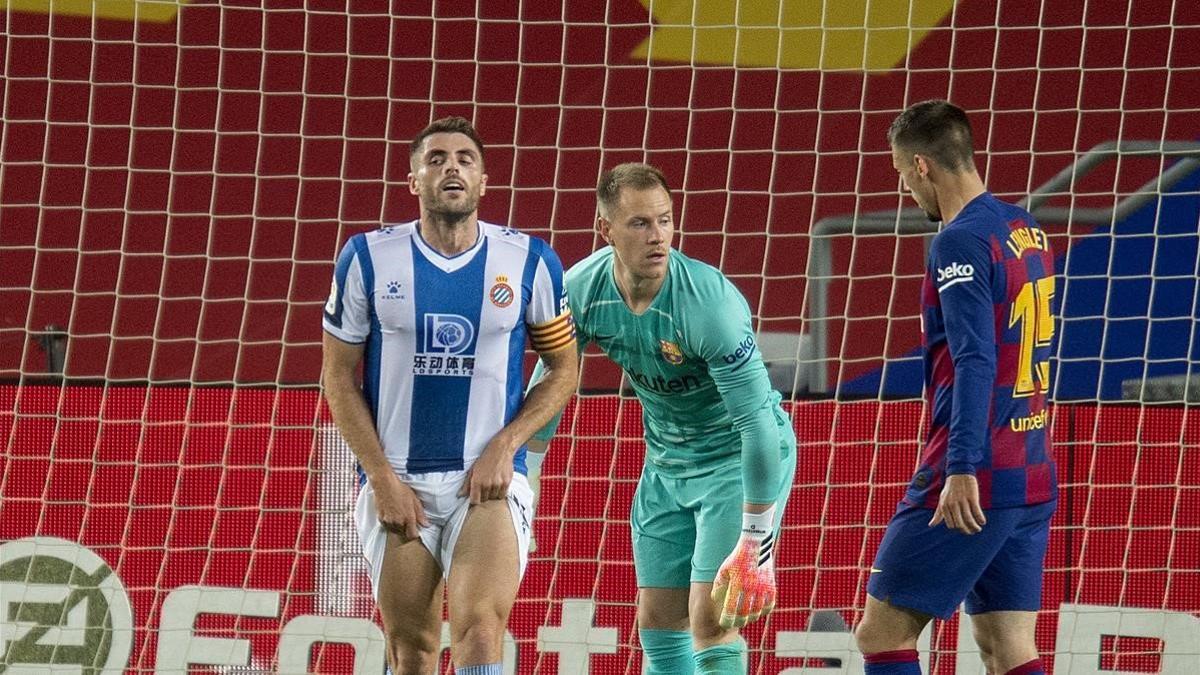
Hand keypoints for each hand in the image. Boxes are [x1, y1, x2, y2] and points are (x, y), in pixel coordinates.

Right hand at [370, 470, 428, 541]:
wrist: (384, 484)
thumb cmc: (400, 490)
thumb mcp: (414, 500)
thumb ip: (420, 515)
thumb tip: (426, 525)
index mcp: (408, 519)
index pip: (412, 535)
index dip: (415, 534)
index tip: (416, 530)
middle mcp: (398, 523)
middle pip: (403, 533)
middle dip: (406, 529)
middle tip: (407, 519)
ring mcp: (388, 522)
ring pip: (395, 531)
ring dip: (398, 527)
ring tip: (399, 515)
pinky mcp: (381, 519)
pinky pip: (387, 527)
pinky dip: (390, 524)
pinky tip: (392, 514)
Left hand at [459, 436, 514, 503]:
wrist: (501, 450)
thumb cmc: (485, 459)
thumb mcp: (473, 470)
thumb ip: (466, 484)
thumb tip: (460, 495)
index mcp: (476, 481)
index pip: (475, 501)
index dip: (475, 500)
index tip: (476, 496)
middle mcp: (487, 484)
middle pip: (484, 500)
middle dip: (483, 496)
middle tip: (485, 487)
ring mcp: (497, 484)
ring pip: (493, 498)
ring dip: (492, 494)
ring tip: (492, 484)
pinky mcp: (506, 483)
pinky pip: (502, 495)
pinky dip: (500, 492)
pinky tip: (498, 484)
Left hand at [711, 506, 776, 628]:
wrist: (755, 545)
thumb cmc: (737, 558)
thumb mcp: (724, 569)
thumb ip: (718, 584)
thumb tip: (715, 599)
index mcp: (736, 583)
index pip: (731, 608)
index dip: (727, 619)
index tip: (723, 624)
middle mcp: (750, 587)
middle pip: (745, 613)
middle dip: (739, 622)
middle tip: (735, 624)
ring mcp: (762, 587)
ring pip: (757, 611)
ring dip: (751, 618)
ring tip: (746, 619)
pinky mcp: (771, 586)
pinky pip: (769, 605)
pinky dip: (764, 611)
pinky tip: (758, 612)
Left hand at [929, 473, 986, 533]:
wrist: (959, 473)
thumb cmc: (950, 489)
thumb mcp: (942, 501)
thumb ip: (938, 514)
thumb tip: (931, 525)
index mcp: (944, 506)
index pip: (951, 525)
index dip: (958, 529)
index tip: (964, 528)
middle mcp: (952, 505)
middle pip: (960, 524)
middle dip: (967, 531)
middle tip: (972, 531)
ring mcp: (962, 501)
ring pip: (969, 520)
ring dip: (975, 527)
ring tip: (978, 528)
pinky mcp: (972, 497)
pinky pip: (976, 512)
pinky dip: (980, 519)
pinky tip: (983, 522)